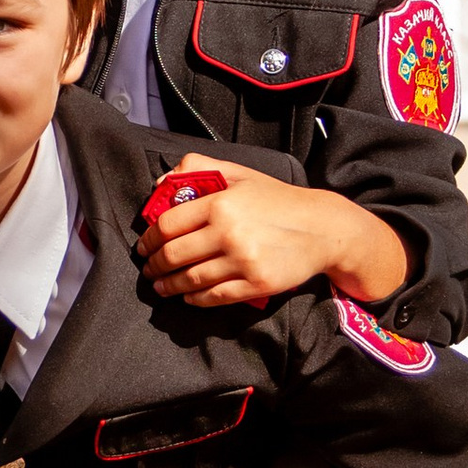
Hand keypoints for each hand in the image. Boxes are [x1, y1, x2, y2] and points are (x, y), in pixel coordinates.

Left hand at [139, 166, 409, 310]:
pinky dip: (195, 299)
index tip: (144, 246)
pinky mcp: (256, 284)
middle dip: (154, 265)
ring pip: (191, 279)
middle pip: (174, 254)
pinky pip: (215, 296)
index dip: (150, 239)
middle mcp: (228, 232)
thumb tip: (162, 180)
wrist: (323, 228)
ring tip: (161, 286)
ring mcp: (242, 261)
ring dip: (169, 285)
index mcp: (220, 202)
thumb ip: (200, 168)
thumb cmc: (278, 200)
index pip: (168, 224)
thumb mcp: (240, 174)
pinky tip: (187, 296)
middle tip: (148, 269)